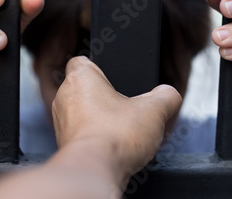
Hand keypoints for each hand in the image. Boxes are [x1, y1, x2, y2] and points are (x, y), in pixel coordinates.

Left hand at [0, 57, 181, 198]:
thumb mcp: (153, 109)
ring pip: (75, 110)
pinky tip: (105, 145)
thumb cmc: (115, 135)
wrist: (92, 170)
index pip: (84, 61)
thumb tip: (172, 96)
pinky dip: (88, 135)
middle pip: (80, 86)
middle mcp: (64, 95)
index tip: (110, 79)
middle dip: (99, 95)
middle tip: (119, 105)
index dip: (99, 68)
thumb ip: (166, 97)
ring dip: (92, 117)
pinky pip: (75, 131)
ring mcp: (59, 119)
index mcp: (82, 76)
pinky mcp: (60, 141)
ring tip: (114, 127)